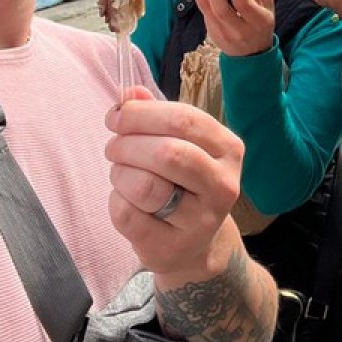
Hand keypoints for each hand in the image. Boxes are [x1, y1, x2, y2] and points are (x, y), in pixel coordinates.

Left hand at [105, 88, 244, 277]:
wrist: (194, 245)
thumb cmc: (183, 183)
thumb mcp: (179, 144)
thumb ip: (155, 115)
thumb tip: (130, 93)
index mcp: (229, 149)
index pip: (183, 119)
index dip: (142, 114)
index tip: (116, 116)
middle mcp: (223, 184)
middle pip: (166, 152)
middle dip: (127, 144)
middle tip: (113, 147)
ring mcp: (201, 221)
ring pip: (145, 186)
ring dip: (120, 173)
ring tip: (120, 174)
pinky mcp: (172, 247)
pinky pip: (128, 215)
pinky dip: (116, 201)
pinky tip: (126, 201)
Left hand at [193, 0, 274, 56]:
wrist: (251, 54)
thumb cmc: (261, 22)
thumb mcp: (267, 4)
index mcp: (258, 22)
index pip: (242, 3)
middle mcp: (240, 31)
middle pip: (221, 8)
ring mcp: (223, 34)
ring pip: (208, 10)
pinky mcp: (212, 34)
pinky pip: (204, 12)